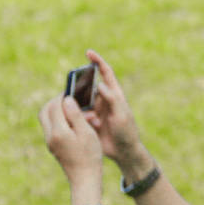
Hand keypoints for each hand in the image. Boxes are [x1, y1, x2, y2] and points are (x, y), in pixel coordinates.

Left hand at [40, 94, 103, 188]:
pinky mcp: (53, 146)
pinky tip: (76, 123)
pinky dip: (61, 121)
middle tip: (69, 98)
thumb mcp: (86, 132)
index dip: (63, 96)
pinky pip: (52, 128)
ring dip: (58, 112)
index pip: (54, 106)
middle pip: (44, 112)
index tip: (73, 91)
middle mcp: (50, 136)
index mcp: (58, 131)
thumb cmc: (90, 155)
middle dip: (55, 102)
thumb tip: (66, 99)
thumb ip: (75, 115)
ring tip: (77, 112)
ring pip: (47, 120)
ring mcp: (50, 142)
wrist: (84, 178)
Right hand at [85, 50, 144, 168]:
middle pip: (88, 87)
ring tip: (94, 121)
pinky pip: (77, 114)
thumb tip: (100, 84)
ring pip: (80, 102)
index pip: (106, 73)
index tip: (88, 52)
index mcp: (114, 94)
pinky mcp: (88, 120)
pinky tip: (89, 127)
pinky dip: (78, 118)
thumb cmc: (127, 131)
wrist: (123, 152)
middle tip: (77, 95)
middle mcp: (103, 100)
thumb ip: (112, 99)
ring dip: (80, 108)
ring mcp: (95, 110)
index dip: (98, 62)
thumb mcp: (121, 114)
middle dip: (80, 88)